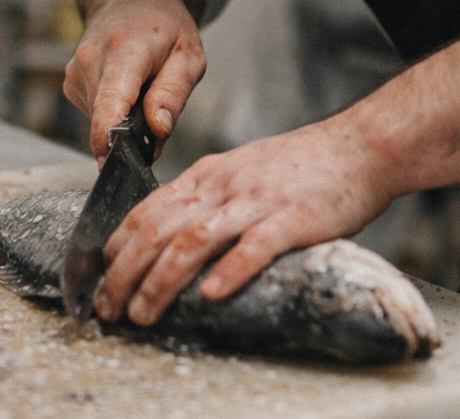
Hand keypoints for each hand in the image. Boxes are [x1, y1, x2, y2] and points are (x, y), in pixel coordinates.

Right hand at [65, 0, 205, 162]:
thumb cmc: (164, 24)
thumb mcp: (189, 55)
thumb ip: (174, 95)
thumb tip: (157, 131)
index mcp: (123, 52)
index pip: (108, 106)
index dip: (111, 141)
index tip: (117, 165)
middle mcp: (90, 62)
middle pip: (107, 121)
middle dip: (133, 130)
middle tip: (157, 109)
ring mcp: (75, 72)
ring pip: (100, 120)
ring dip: (124, 118)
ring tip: (142, 89)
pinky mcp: (70, 83)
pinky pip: (95, 112)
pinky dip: (113, 109)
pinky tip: (126, 88)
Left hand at [95, 119, 392, 325]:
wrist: (360, 147)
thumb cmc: (302, 167)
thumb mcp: (242, 171)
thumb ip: (208, 198)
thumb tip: (171, 233)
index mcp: (209, 175)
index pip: (147, 208)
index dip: (117, 245)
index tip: (99, 277)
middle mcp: (224, 186)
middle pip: (159, 228)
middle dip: (125, 272)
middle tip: (109, 308)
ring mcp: (257, 201)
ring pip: (194, 239)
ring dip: (161, 280)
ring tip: (143, 312)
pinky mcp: (293, 218)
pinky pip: (255, 245)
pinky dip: (230, 270)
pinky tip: (211, 294)